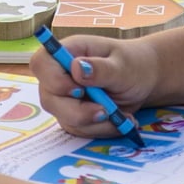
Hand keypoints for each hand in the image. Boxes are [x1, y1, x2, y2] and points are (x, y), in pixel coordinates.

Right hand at [33, 33, 161, 136]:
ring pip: (66, 120)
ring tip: (122, 116)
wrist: (143, 81)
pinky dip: (102, 130)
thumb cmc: (132, 64)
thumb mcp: (123, 65)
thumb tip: (76, 68)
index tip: (79, 90)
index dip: (52, 79)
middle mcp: (59, 76)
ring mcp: (64, 99)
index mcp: (67, 53)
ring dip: (96, 124)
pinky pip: (81, 130)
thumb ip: (101, 68)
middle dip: (77, 111)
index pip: (41, 63)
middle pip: (49, 99)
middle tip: (105, 111)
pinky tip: (121, 120)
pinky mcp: (73, 117)